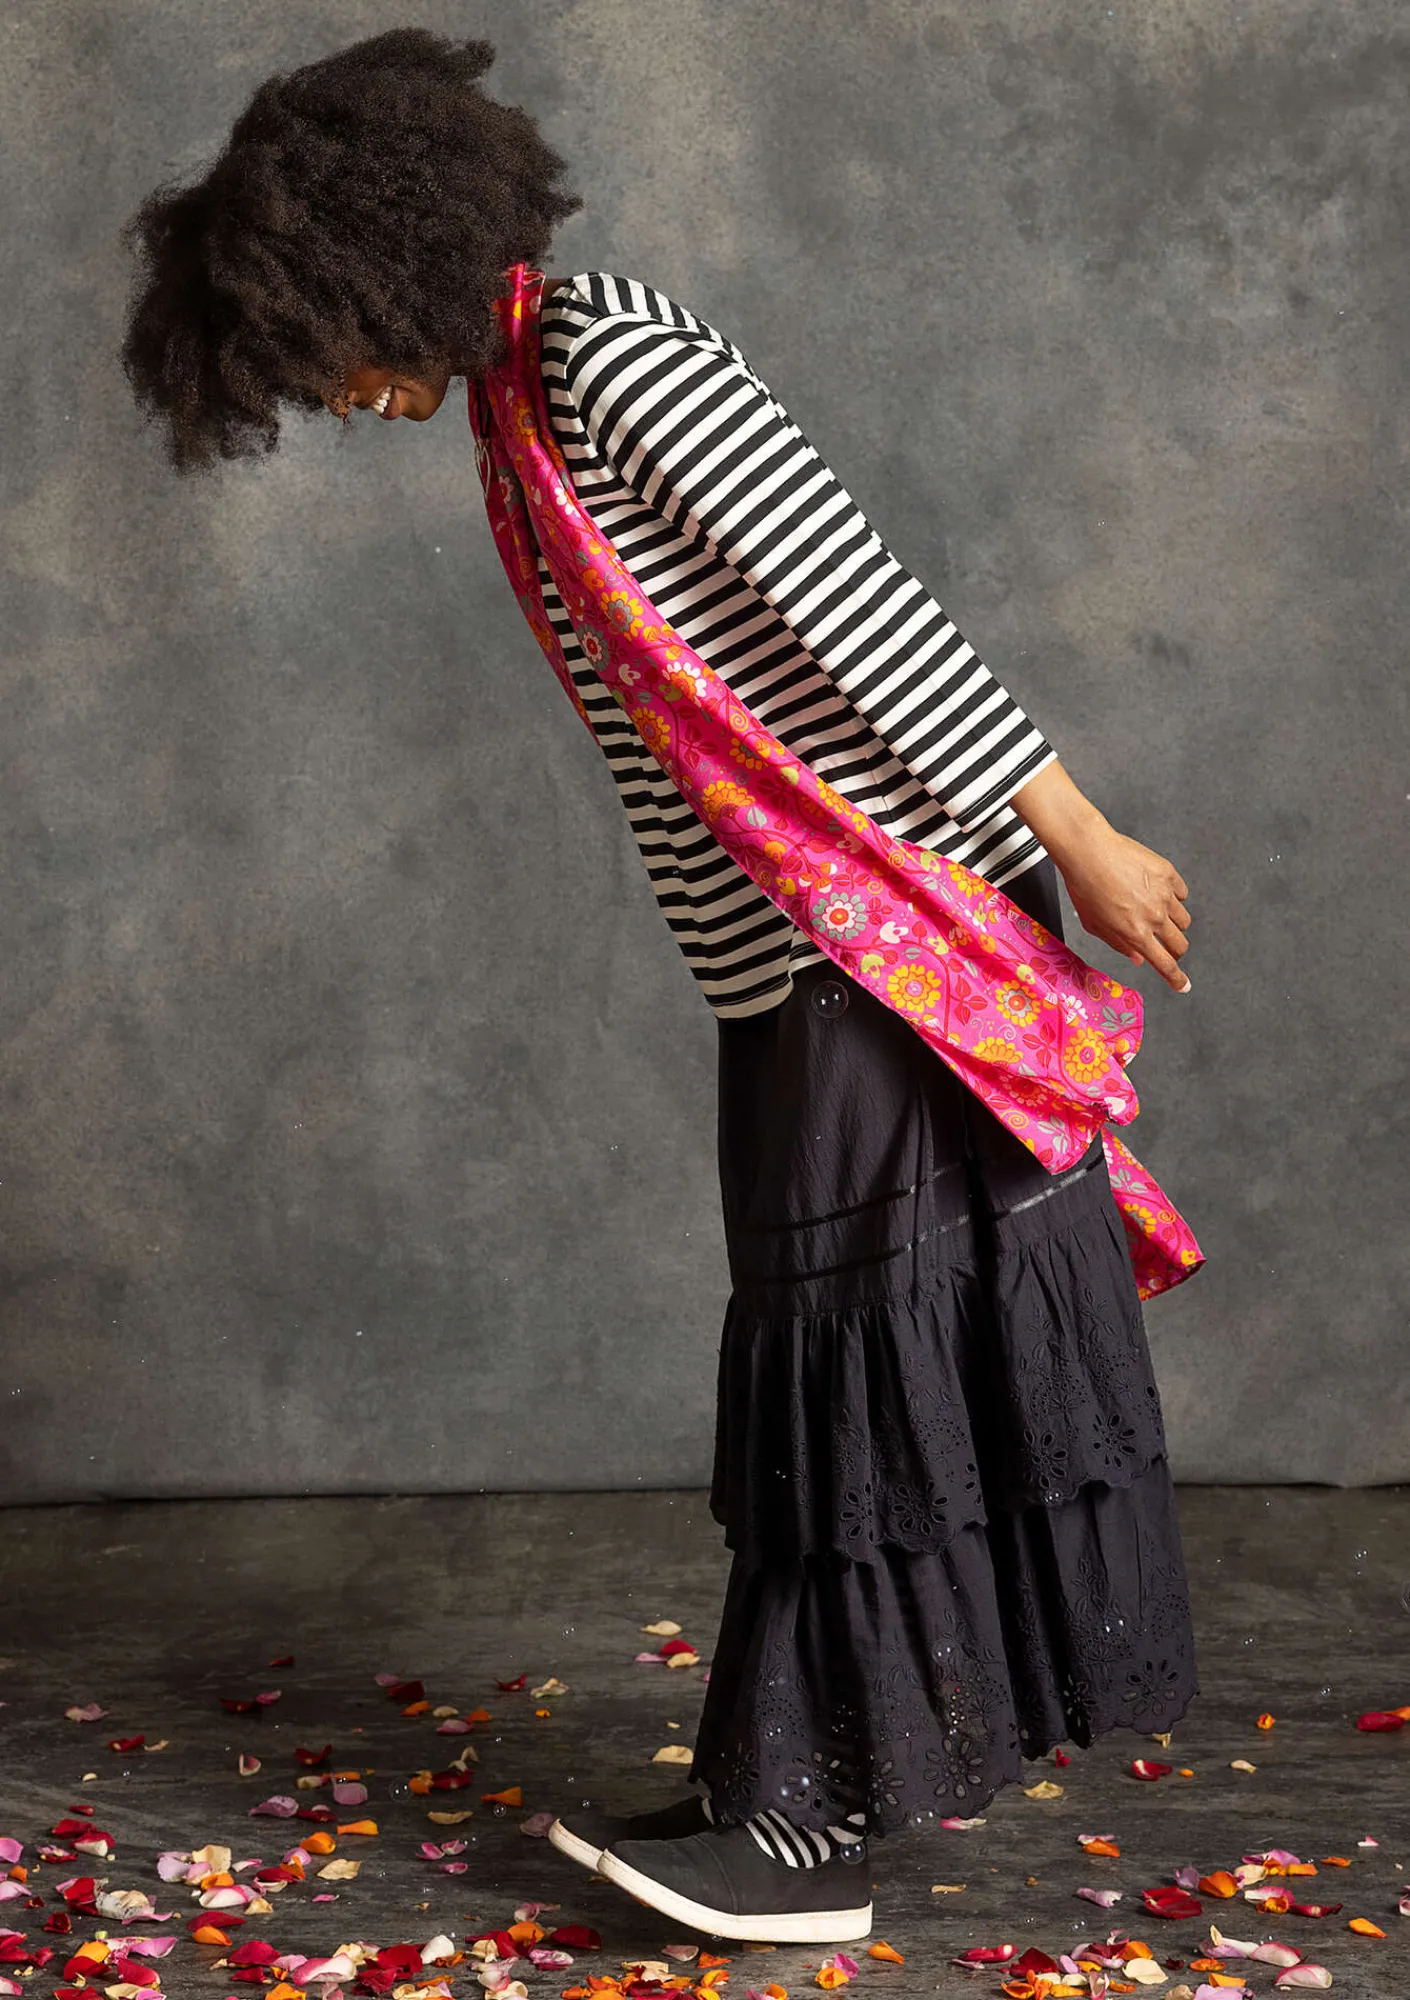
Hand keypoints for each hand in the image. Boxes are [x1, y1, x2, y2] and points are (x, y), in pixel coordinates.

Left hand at [1055, 821, 1192, 993]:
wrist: (1088, 851)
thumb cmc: (1085, 886)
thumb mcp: (1094, 925)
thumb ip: (1118, 944)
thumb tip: (1137, 957)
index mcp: (1135, 933)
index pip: (1164, 965)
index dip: (1176, 979)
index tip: (1183, 985)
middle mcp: (1154, 917)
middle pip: (1180, 945)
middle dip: (1174, 951)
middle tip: (1164, 944)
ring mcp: (1164, 895)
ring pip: (1183, 920)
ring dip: (1172, 923)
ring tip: (1152, 912)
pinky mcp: (1168, 874)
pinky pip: (1181, 893)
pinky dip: (1173, 896)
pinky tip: (1155, 891)